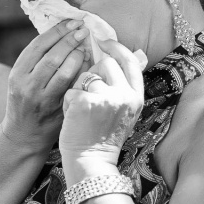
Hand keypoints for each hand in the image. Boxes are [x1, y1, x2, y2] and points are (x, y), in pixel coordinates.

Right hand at [1, 19, 89, 149]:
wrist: (24, 134)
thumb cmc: (27, 100)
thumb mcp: (23, 78)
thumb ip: (38, 59)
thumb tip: (63, 31)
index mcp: (17, 73)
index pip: (39, 46)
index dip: (57, 31)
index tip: (71, 22)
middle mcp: (27, 86)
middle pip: (52, 56)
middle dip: (70, 40)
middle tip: (83, 30)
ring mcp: (43, 99)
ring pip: (64, 72)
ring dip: (78, 55)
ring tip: (86, 46)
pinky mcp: (57, 109)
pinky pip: (74, 86)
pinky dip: (83, 72)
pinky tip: (90, 63)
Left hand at [59, 39, 144, 170]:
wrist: (92, 162)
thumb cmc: (104, 138)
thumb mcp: (125, 112)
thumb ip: (124, 88)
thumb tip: (121, 58)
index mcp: (136, 96)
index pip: (130, 61)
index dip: (116, 47)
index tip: (104, 40)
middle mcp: (124, 95)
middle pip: (105, 63)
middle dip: (92, 73)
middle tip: (89, 93)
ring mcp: (105, 98)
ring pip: (85, 76)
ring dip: (79, 90)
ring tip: (82, 112)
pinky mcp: (84, 102)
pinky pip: (71, 90)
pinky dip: (68, 103)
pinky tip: (73, 118)